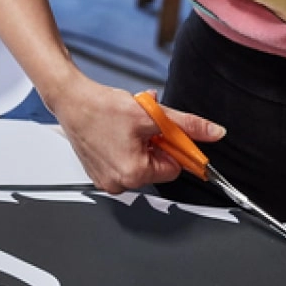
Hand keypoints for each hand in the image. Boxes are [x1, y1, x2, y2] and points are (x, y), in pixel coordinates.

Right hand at [48, 77, 225, 192]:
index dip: (172, 146)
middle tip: (141, 127)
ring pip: (141, 165)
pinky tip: (116, 135)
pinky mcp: (98, 175)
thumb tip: (213, 133)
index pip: (174, 169)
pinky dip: (126, 150)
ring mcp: (106, 181)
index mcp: (134, 173)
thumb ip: (187, 126)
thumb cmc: (102, 108)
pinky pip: (123, 165)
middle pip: (157, 168)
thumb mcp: (153, 115)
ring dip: (141, 146)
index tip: (162, 131)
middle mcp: (119, 184)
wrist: (72, 101)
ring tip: (127, 129)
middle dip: (155, 146)